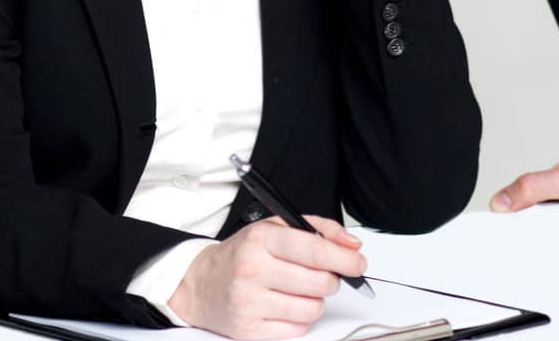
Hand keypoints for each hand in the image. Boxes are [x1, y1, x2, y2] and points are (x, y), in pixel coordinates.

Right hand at [169, 215, 365, 339]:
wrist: (200, 284)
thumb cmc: (243, 255)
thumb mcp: (274, 228)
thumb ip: (318, 230)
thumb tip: (352, 246)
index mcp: (260, 239)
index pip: (315, 251)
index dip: (345, 259)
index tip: (357, 264)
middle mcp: (252, 270)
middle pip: (320, 283)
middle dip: (329, 280)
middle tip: (319, 275)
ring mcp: (249, 303)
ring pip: (312, 309)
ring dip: (313, 301)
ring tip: (295, 291)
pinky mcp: (249, 331)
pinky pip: (298, 330)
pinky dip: (297, 320)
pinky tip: (281, 306)